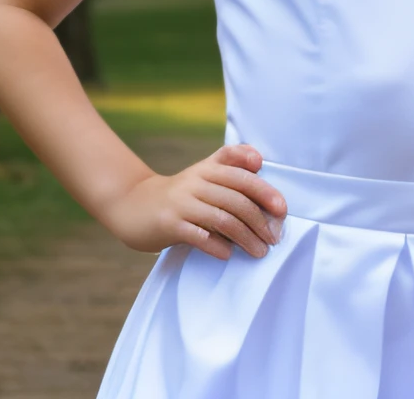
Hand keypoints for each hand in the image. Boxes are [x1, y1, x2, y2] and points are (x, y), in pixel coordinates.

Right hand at [102, 143, 287, 259]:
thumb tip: (258, 160)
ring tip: (259, 251)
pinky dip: (217, 246)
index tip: (281, 209)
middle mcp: (195, 182)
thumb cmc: (179, 194)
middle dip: (260, 221)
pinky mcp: (168, 224)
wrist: (132, 205)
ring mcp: (181, 203)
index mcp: (207, 168)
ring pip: (222, 219)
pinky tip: (228, 254)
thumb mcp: (202, 173)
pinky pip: (199, 236)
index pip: (242, 176)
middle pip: (236, 200)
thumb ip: (229, 163)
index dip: (265, 191)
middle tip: (274, 238)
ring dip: (245, 238)